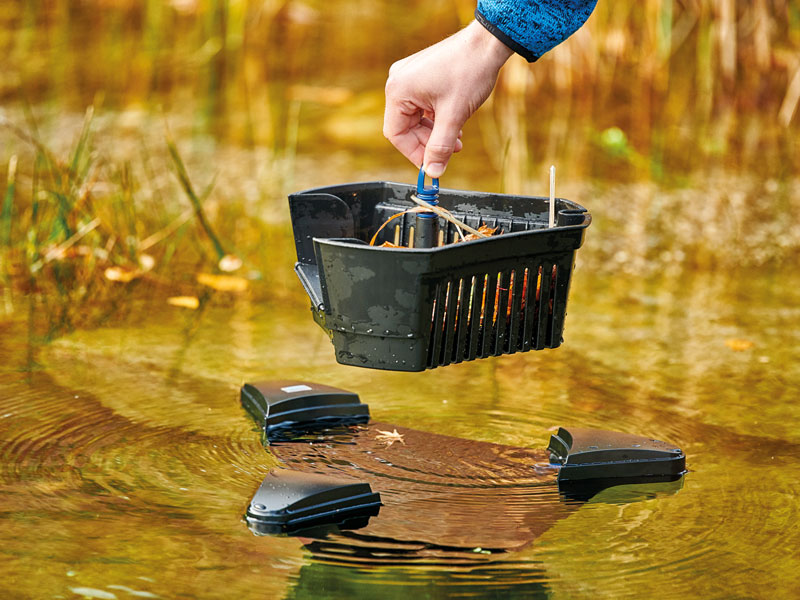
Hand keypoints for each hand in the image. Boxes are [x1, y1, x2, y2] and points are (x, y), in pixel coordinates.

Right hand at [383, 20, 512, 177]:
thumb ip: (440, 147)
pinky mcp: (421, 75)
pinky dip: (436, 118)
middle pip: (405, 127)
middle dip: (428, 143)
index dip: (414, 153)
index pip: (396, 134)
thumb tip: (433, 172)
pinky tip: (454, 124)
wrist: (487, 42)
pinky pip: (422, 106)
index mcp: (398, 90)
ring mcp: (409, 77)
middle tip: (450, 152)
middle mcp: (398, 82)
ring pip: (416, 118)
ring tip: (456, 139)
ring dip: (435, 132)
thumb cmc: (469, 70)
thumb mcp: (454, 116)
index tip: (432, 165)